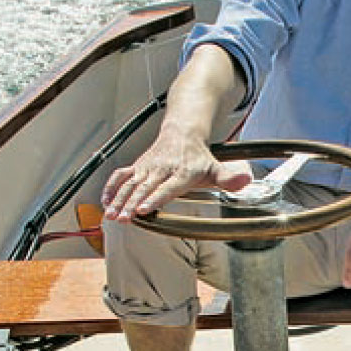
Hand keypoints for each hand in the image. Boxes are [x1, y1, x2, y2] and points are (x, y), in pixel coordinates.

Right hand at [101, 127, 250, 221]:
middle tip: (124, 218)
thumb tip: (245, 181)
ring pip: (130, 183)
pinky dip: (111, 188)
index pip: (168, 187)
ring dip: (119, 199)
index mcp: (182, 172)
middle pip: (145, 187)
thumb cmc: (200, 157)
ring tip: (111, 216)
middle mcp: (163, 168)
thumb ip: (229, 178)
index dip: (156, 198)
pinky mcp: (137, 165)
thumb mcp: (217, 168)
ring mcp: (148, 166)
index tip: (144, 209)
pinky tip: (105, 203)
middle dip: (132, 203)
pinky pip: (121, 175)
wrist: (183, 132)